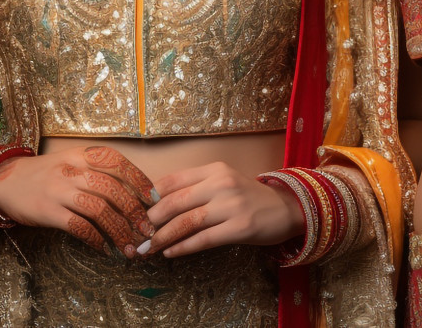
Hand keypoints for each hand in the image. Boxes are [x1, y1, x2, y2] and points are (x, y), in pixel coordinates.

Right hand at [0, 145, 157, 256]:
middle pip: (113, 189)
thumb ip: (98, 171)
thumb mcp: (72, 161)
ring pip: (99, 209)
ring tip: (130, 246)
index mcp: (82, 154)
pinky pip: (78, 226)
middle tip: (147, 230)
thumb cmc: (46, 173)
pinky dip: (95, 239)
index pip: (118, 163)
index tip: (154, 199)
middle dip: (135, 212)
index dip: (140, 181)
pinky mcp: (47, 211)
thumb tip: (134, 193)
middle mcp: (72, 169)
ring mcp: (59, 190)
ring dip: (119, 230)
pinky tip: (104, 249)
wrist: (3, 180)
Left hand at [142, 161, 304, 257]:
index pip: (173, 180)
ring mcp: (232, 205)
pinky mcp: (240, 227)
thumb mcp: (223, 182)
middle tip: (137, 234)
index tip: (134, 211)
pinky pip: (203, 239)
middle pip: (176, 202)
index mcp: (215, 169)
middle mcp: (222, 183)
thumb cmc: (248, 197)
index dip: (149, 197)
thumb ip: (196, 188)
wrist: (286, 207)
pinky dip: (183, 247)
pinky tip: (171, 253)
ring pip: (187, 222)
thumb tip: (156, 203)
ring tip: (148, 248)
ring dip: (163, 238)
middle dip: (151, 221)